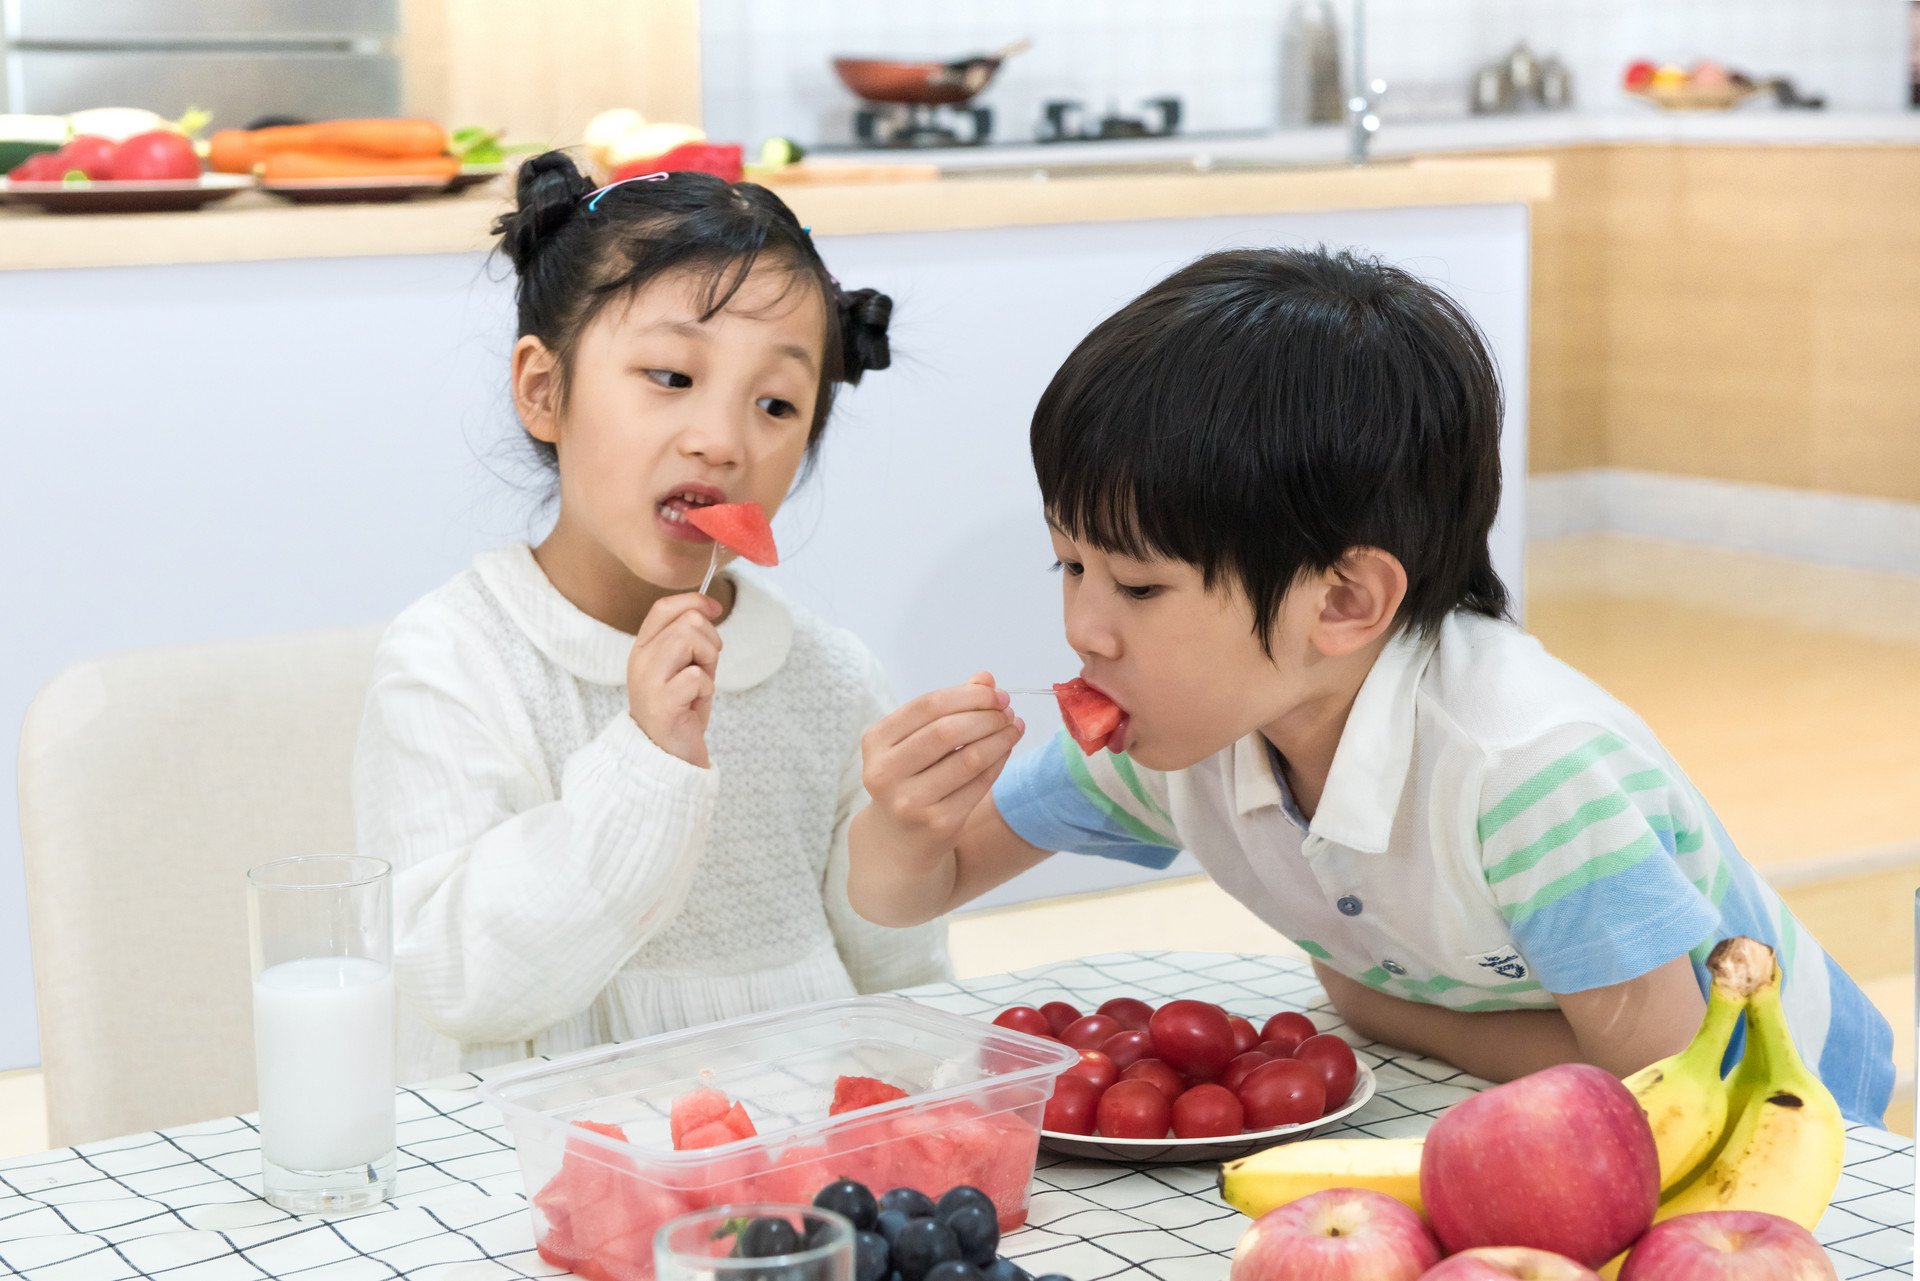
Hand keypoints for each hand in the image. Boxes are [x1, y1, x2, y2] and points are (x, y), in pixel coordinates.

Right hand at [627, 593, 723, 767]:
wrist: (667, 755)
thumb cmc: (680, 709)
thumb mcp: (682, 666)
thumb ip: (689, 639)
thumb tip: (708, 608)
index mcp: (643, 648)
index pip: (664, 607)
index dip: (694, 601)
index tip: (715, 609)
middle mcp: (640, 660)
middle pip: (688, 621)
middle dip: (709, 642)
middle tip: (704, 670)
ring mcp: (648, 681)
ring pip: (689, 638)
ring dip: (708, 660)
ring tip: (700, 684)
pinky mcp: (662, 703)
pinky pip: (697, 676)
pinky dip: (707, 687)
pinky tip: (695, 703)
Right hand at [859, 672, 1024, 863]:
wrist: (896, 842)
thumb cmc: (909, 779)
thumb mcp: (914, 740)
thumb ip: (946, 708)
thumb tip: (985, 678)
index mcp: (875, 742)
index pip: (928, 705)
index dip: (967, 695)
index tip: (995, 692)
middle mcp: (885, 772)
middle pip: (947, 731)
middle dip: (985, 715)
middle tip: (1007, 710)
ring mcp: (910, 801)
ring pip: (968, 758)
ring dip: (999, 738)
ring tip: (1014, 726)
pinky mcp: (938, 824)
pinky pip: (979, 784)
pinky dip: (998, 762)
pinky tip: (1006, 749)